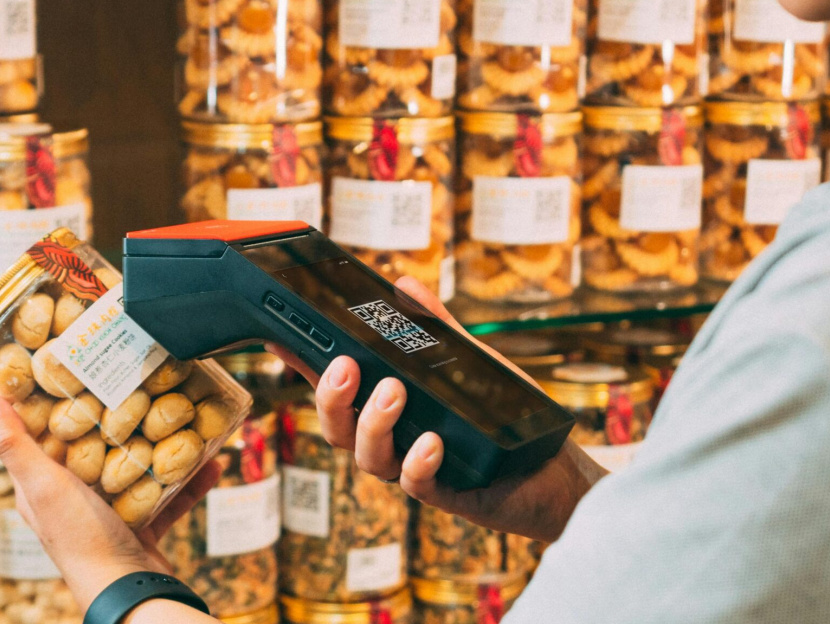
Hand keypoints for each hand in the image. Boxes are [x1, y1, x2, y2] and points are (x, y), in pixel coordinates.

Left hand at [0, 392, 222, 610]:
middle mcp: (73, 498)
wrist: (128, 590)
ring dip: (162, 444)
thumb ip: (16, 445)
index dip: (54, 400)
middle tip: (139, 381)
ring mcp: (109, 512)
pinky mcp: (142, 526)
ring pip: (136, 468)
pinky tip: (214, 460)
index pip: (42, 434)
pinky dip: (190, 479)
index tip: (75, 365)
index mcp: (42, 486)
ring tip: (183, 416)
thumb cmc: (81, 540)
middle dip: (118, 416)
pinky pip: (169, 495)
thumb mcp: (44, 485)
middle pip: (94, 446)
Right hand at [270, 276, 606, 541]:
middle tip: (346, 366)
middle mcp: (390, 438)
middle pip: (338, 426)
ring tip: (394, 391)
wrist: (548, 466)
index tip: (282, 340)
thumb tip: (404, 284)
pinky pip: (416, 483)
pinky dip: (418, 463)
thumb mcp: (465, 360)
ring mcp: (410, 466)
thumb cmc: (500, 414)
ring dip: (374, 422)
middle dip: (332, 396)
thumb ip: (433, 326)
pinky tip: (431, 441)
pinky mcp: (443, 491)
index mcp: (385, 406)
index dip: (303, 366)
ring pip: (368, 455)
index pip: (335, 386)